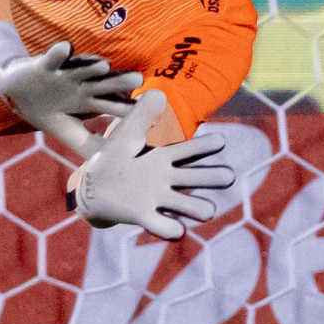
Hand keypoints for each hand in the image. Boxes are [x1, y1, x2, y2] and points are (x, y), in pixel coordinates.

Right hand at [0, 26, 141, 157]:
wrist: (17, 91)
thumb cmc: (49, 110)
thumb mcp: (70, 131)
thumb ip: (90, 145)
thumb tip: (110, 167)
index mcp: (89, 101)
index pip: (112, 104)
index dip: (127, 107)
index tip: (144, 109)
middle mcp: (81, 85)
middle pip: (103, 83)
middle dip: (119, 81)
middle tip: (138, 78)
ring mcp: (65, 74)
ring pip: (82, 68)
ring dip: (92, 66)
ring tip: (105, 65)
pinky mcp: (46, 64)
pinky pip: (53, 57)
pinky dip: (58, 53)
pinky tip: (65, 49)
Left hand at [63, 90, 234, 239]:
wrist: (94, 186)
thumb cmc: (114, 156)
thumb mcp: (127, 131)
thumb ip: (142, 113)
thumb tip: (159, 93)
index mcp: (162, 158)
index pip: (186, 151)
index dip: (203, 146)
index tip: (221, 140)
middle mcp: (165, 180)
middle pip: (192, 179)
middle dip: (210, 177)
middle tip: (229, 176)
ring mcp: (156, 199)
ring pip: (183, 205)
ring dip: (196, 208)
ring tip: (209, 210)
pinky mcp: (143, 216)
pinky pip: (160, 225)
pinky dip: (169, 228)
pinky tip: (178, 230)